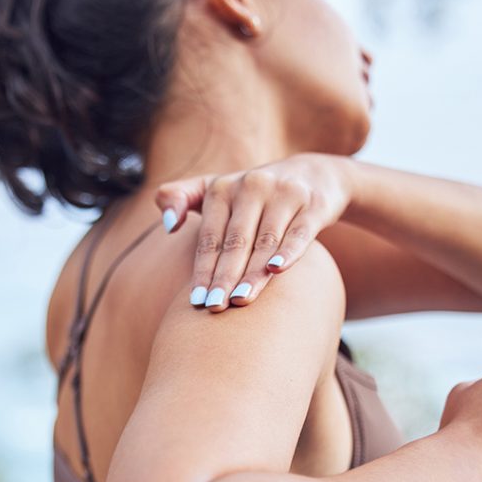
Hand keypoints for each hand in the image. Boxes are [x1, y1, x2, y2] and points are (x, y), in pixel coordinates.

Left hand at [155, 153, 353, 312]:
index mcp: (223, 188)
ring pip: (265, 240)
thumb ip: (181, 197)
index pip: (210, 237)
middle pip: (235, 241)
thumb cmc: (253, 194)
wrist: (314, 173)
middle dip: (224, 276)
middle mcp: (252, 186)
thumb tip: (168, 225)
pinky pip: (300, 232)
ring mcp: (284, 194)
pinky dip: (289, 251)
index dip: (203, 269)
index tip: (197, 300)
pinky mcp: (313, 203)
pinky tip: (277, 270)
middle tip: (215, 307)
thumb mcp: (216, 188)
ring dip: (253, 273)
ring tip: (241, 301)